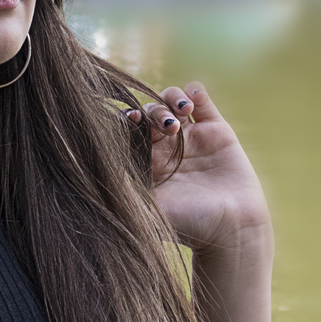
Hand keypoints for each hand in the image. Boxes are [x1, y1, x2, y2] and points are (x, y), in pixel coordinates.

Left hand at [127, 82, 270, 253]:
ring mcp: (192, 137)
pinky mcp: (217, 131)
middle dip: (153, 112)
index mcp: (147, 162)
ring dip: (172, 99)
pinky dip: (195, 92)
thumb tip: (88, 174)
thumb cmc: (188, 225)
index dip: (127, 119)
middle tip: (167, 127)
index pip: (130, 130)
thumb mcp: (148, 209)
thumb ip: (122, 190)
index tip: (131, 119)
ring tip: (182, 113)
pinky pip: (202, 101)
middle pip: (149, 112)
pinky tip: (193, 101)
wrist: (232, 229)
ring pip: (172, 101)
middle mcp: (167, 147)